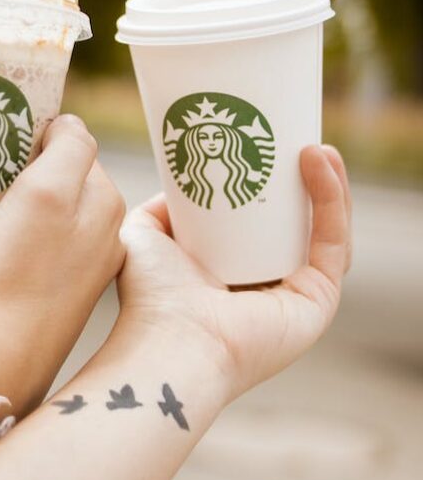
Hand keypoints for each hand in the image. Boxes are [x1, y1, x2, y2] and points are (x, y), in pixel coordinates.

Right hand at [0, 115, 125, 415]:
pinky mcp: (30, 302)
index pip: (76, 154)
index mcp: (101, 207)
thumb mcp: (50, 191)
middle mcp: (91, 240)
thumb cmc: (23, 270)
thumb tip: (70, 124)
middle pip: (42, 192)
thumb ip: (72, 147)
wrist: (4, 358)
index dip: (37, 140)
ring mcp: (62, 274)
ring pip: (8, 234)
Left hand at [117, 145, 350, 402]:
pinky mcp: (319, 302)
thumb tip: (178, 186)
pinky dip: (332, 201)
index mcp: (232, 275)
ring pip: (325, 232)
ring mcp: (297, 297)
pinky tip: (319, 163)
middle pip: (301, 226)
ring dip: (329, 185)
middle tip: (297, 139)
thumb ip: (160, 210)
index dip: (272, 187)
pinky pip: (334, 243)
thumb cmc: (151, 298)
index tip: (267, 147)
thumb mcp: (146, 236)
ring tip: (315, 145)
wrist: (168, 340)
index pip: (265, 227)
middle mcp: (267, 287)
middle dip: (307, 181)